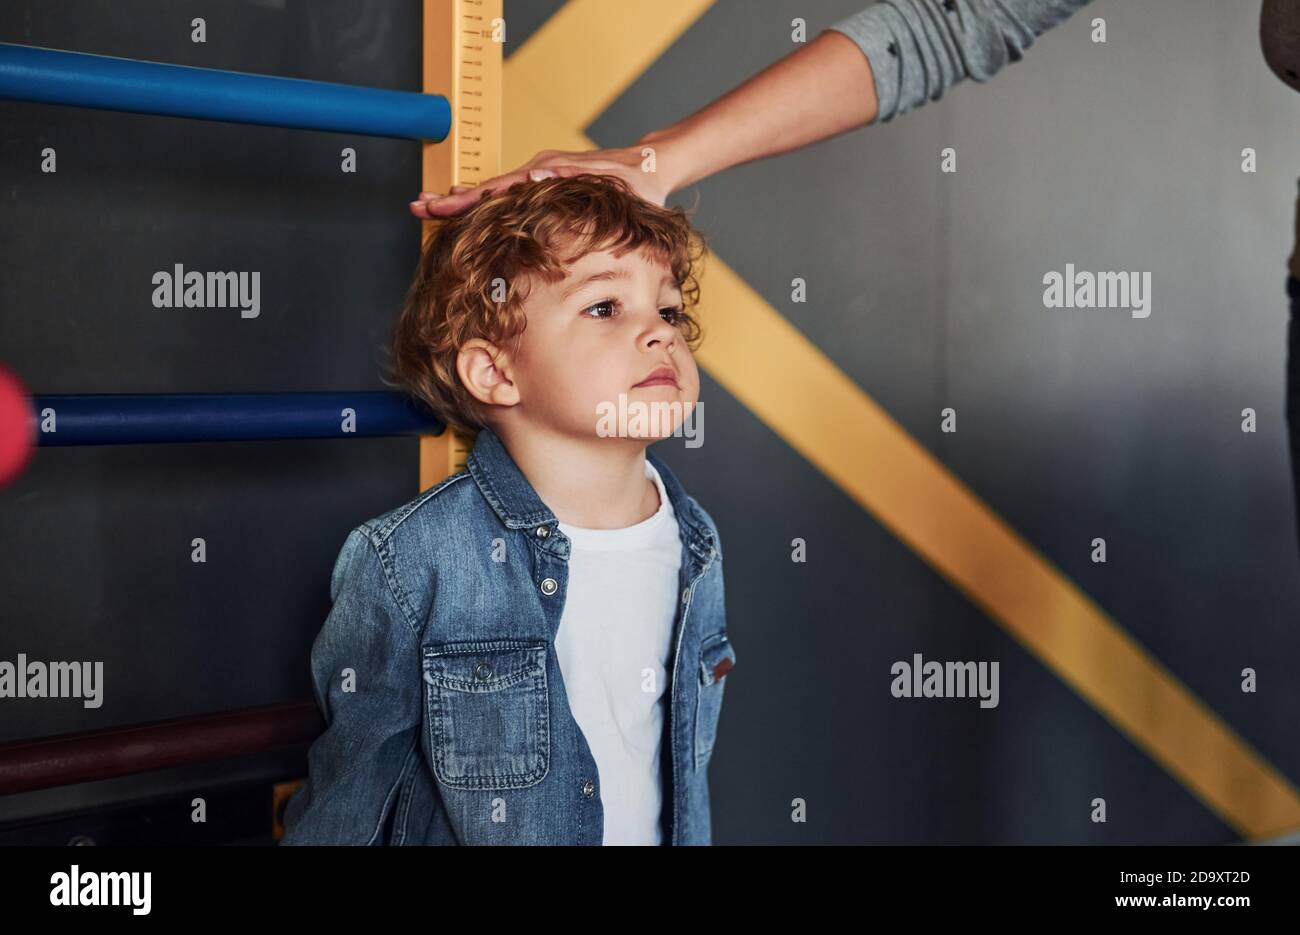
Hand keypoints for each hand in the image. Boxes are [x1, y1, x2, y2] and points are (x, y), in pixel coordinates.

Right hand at [408, 142, 676, 218]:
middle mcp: (539, 170)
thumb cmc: (637, 185)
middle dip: (452, 198)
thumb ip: (578, 181)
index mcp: (549, 171)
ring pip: (494, 191)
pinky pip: (509, 195)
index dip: (468, 198)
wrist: (650, 168)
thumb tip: (534, 175)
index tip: (440, 203)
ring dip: (462, 200)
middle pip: (488, 187)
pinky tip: (465, 209)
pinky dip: (484, 202)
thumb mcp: (614, 188)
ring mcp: (540, 176)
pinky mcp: (544, 183)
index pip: (500, 187)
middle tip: (418, 207)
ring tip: (430, 209)